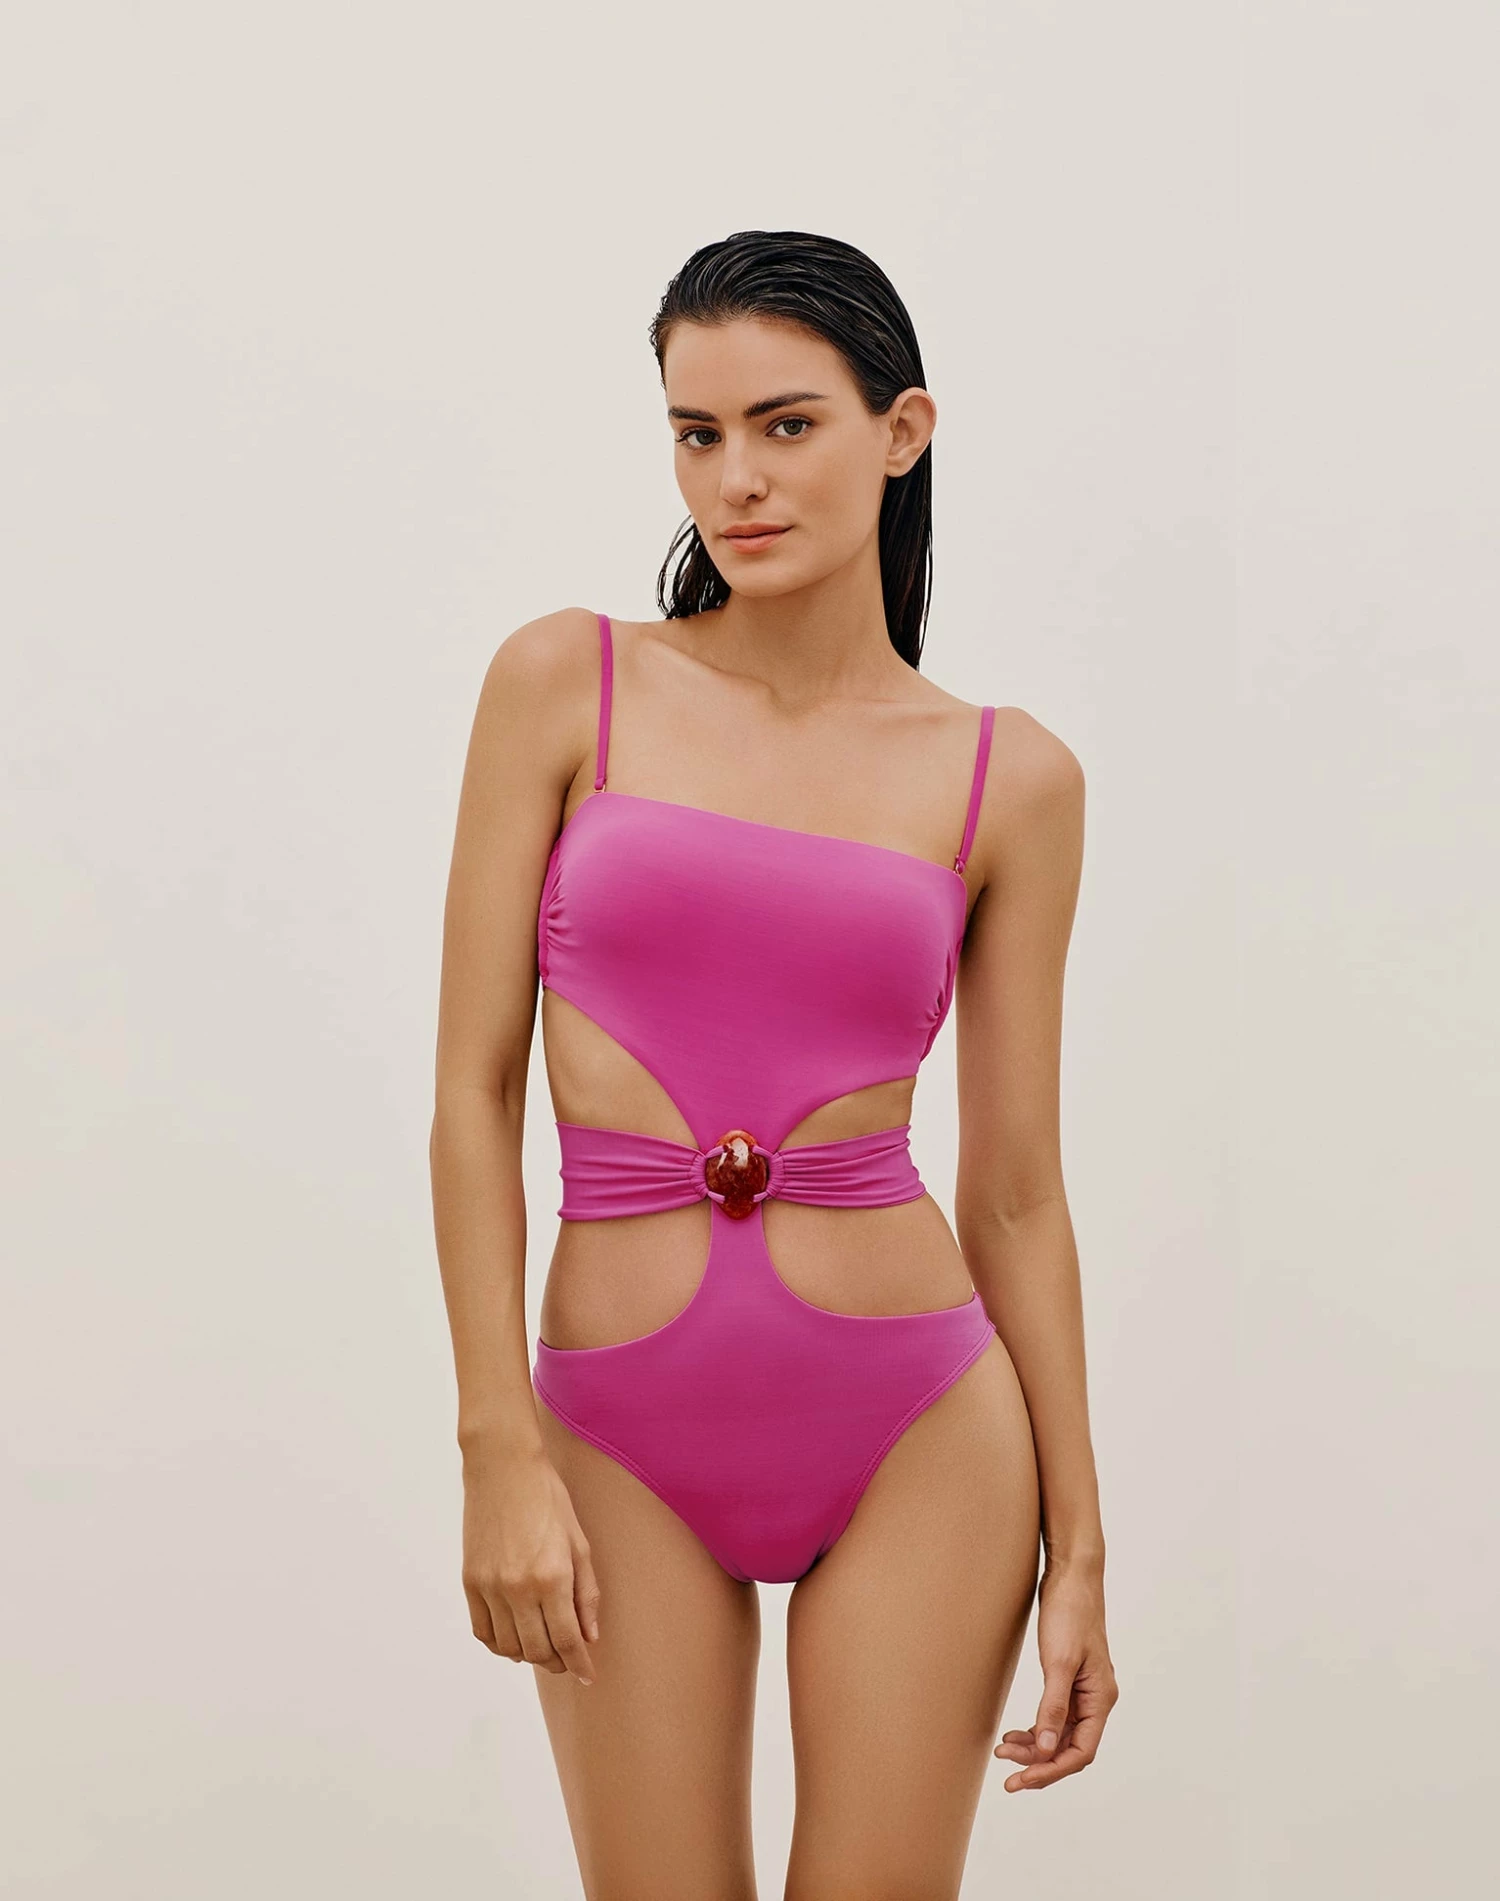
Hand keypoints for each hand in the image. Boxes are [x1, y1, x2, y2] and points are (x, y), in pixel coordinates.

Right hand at [461, 1441, 601, 1685]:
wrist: (503, 1468)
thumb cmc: (547, 1498)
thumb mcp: (579, 1542)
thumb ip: (586, 1593)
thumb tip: (589, 1635)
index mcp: (552, 1577)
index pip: (567, 1639)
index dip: (579, 1663)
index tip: (588, 1675)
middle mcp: (519, 1588)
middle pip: (538, 1650)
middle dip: (558, 1662)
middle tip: (569, 1659)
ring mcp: (490, 1587)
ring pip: (509, 1647)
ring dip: (530, 1655)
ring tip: (544, 1648)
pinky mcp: (470, 1582)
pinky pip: (483, 1632)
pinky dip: (500, 1644)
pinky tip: (515, 1638)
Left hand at [994, 1559, 1117, 1790]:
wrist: (1070, 1575)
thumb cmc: (1070, 1613)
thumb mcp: (1059, 1661)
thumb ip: (1053, 1706)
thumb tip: (1045, 1750)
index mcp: (1101, 1699)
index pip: (1080, 1752)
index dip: (1051, 1770)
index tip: (1022, 1780)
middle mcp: (1096, 1700)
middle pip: (1069, 1748)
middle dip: (1039, 1764)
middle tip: (1006, 1776)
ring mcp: (1083, 1690)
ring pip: (1059, 1734)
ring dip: (1033, 1748)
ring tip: (1003, 1750)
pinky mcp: (1068, 1679)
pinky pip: (1054, 1716)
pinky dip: (1035, 1728)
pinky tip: (1015, 1733)